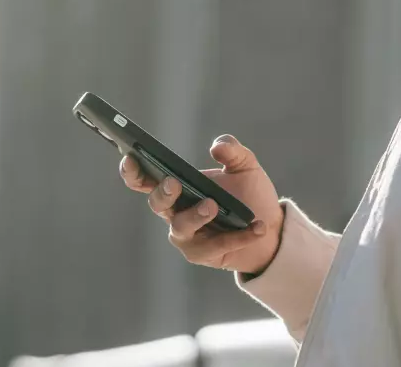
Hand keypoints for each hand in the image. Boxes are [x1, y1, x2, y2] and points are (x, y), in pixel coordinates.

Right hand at [120, 135, 284, 275]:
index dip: (132, 171)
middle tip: (174, 183)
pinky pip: (216, 246)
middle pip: (157, 203)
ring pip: (180, 228)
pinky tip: (256, 226)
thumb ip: (232, 151)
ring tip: (213, 205)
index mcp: (177, 186)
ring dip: (195, 216)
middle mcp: (175, 212)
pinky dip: (238, 236)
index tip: (130, 156)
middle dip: (163, 193)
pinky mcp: (203, 254)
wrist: (270, 226)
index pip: (145, 179)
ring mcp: (187, 235)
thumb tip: (217, 146)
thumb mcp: (245, 166)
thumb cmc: (248, 193)